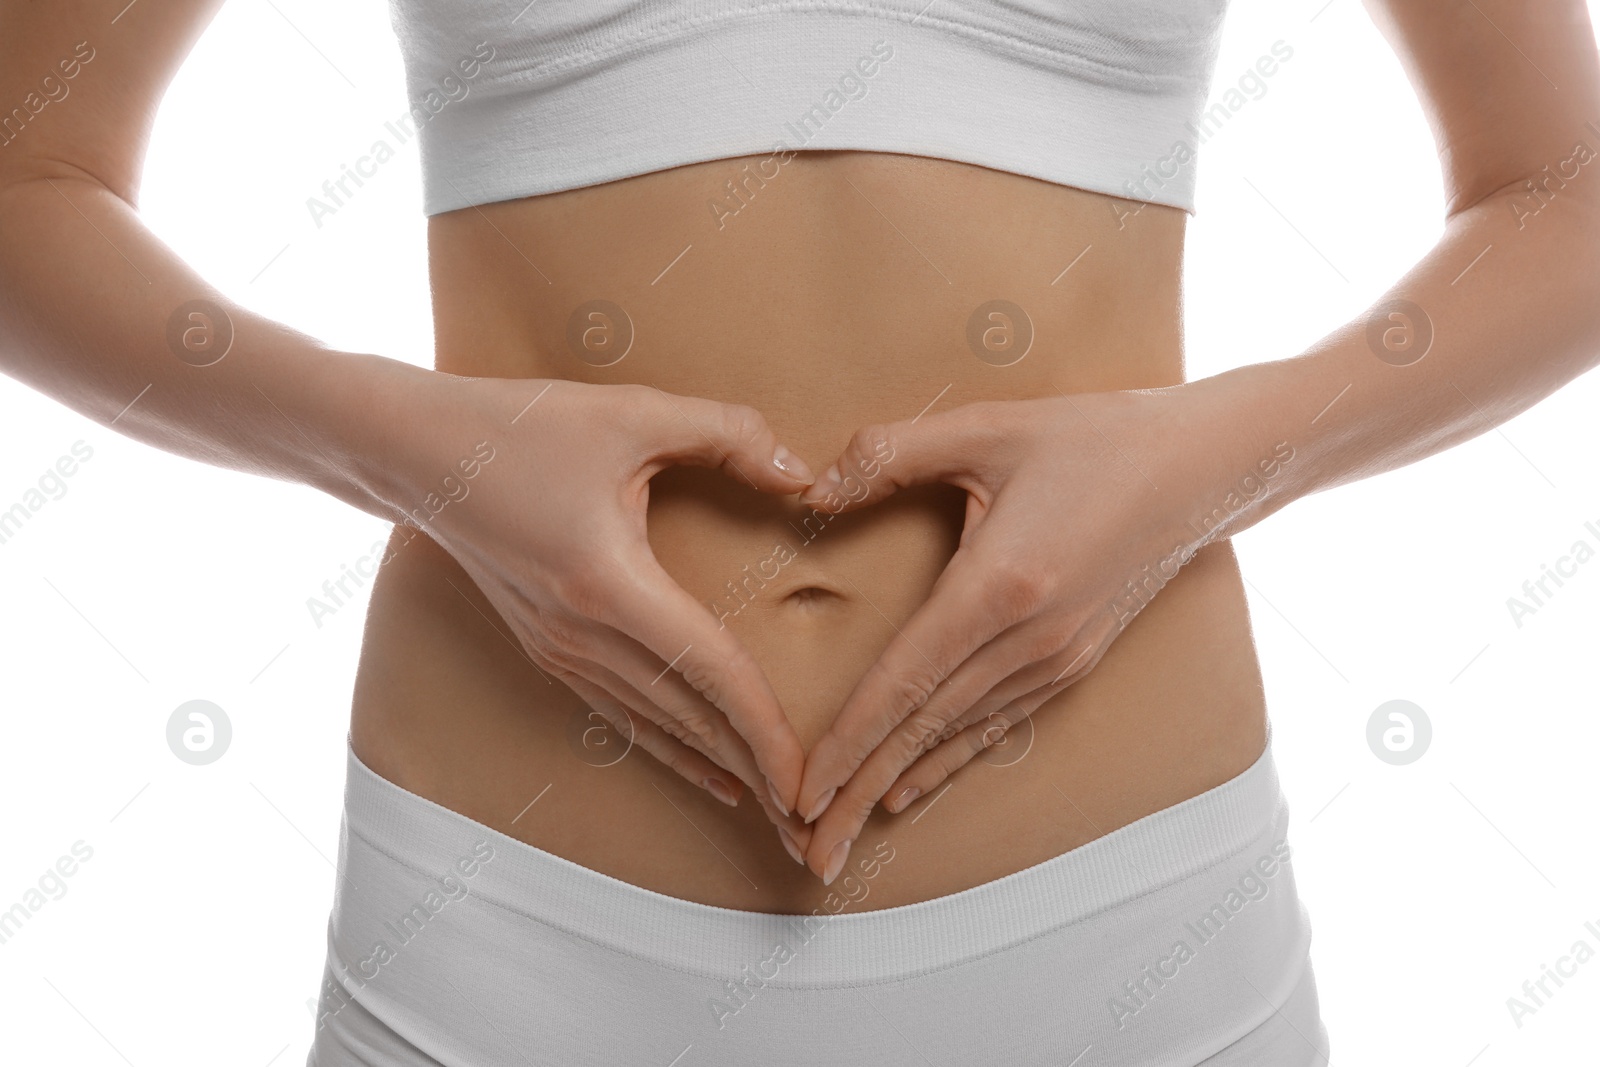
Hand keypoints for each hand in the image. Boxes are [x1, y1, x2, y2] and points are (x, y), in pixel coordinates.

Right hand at [369, 369, 817, 835]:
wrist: (415, 454)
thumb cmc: (519, 426)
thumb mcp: (632, 412)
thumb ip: (727, 434)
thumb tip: (804, 475)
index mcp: (609, 585)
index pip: (709, 673)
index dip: (765, 731)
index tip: (806, 782)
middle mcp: (582, 636)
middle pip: (691, 719)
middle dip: (758, 774)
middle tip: (812, 828)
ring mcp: (561, 650)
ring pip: (660, 727)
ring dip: (724, 768)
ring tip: (779, 812)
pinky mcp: (549, 649)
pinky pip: (625, 714)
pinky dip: (676, 749)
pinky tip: (716, 776)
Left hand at [789, 376, 1285, 882]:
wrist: (1203, 467)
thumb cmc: (1094, 438)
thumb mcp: (987, 426)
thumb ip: (889, 454)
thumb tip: (808, 485)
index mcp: (999, 587)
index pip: (903, 681)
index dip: (848, 742)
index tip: (802, 790)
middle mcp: (1029, 641)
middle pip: (923, 730)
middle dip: (857, 792)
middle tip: (807, 852)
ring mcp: (1056, 659)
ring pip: (956, 737)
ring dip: (893, 786)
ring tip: (841, 834)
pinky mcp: (1073, 661)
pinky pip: (995, 724)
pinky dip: (947, 761)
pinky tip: (908, 789)